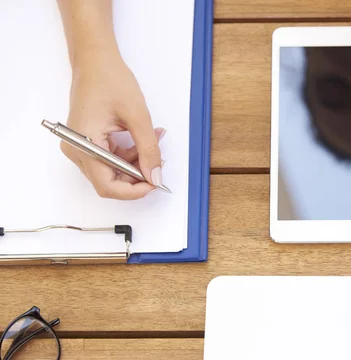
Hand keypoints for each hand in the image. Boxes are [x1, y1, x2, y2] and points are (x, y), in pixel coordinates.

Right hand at [62, 53, 164, 199]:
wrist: (95, 61)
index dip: (133, 191)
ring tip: (154, 141)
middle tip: (158, 163)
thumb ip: (148, 149)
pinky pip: (109, 158)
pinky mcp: (86, 142)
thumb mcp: (137, 116)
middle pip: (109, 181)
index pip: (107, 185)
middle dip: (137, 175)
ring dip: (135, 162)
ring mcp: (79, 147)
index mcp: (83, 144)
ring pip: (111, 171)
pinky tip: (143, 139)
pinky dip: (128, 154)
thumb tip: (155, 176)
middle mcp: (76, 150)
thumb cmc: (111, 81)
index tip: (155, 183)